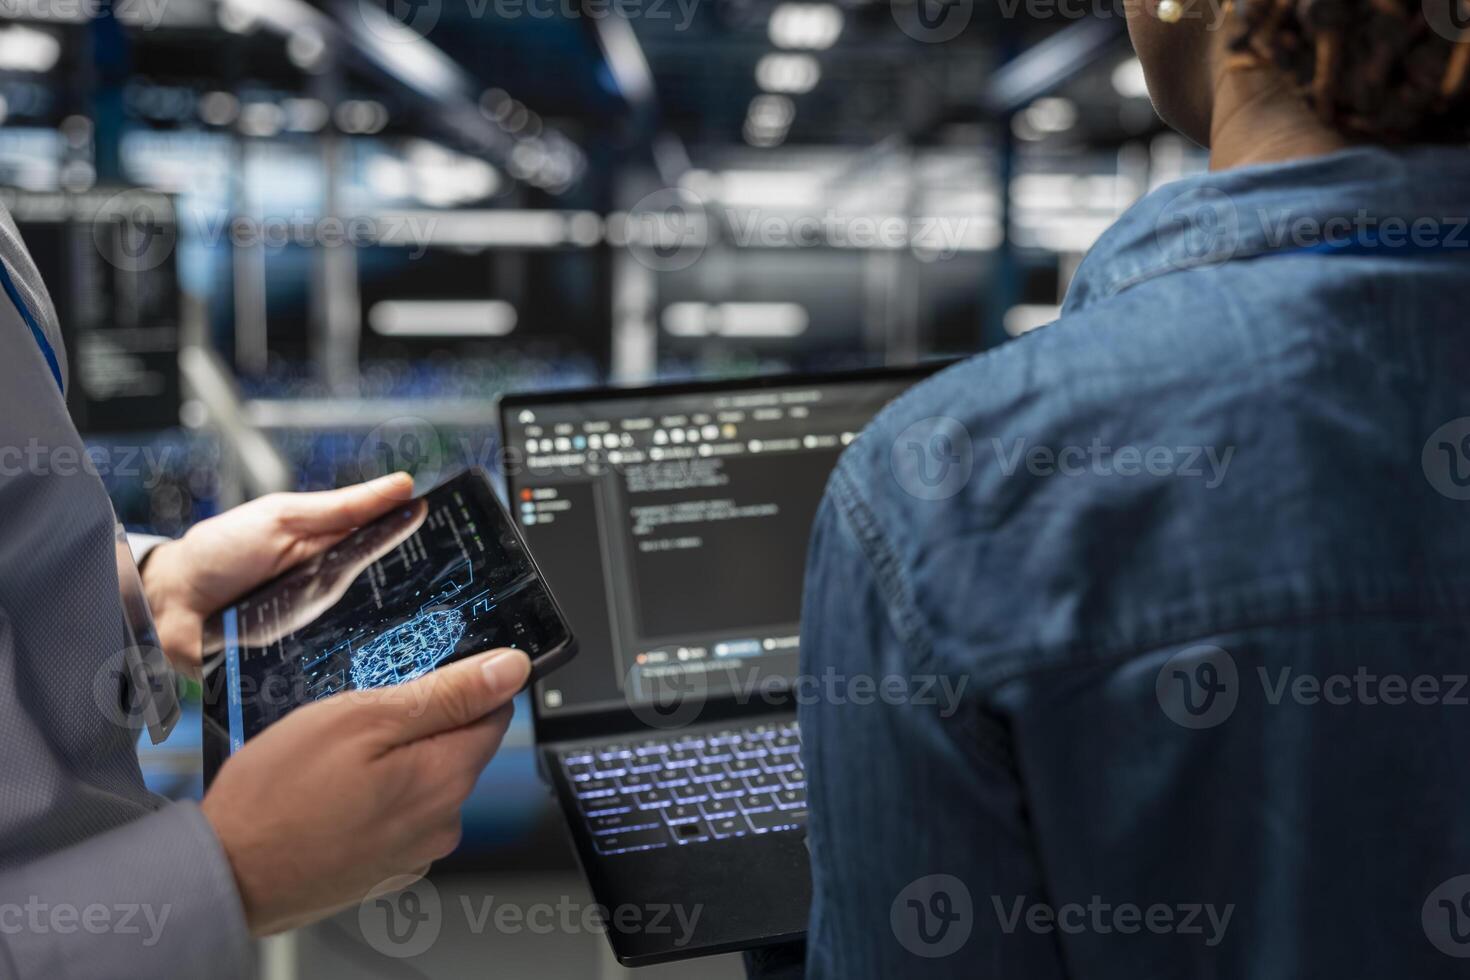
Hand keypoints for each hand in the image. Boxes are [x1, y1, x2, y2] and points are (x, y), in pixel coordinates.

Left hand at [141, 473, 415, 675]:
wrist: (168, 604)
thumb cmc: (222, 551)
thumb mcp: (285, 517)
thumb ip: (343, 507)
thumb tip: (404, 484)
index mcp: (333, 550)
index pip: (385, 542)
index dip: (412, 533)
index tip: (442, 519)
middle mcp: (333, 589)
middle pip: (386, 591)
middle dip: (413, 586)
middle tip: (444, 576)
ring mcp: (319, 627)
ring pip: (368, 630)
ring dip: (387, 628)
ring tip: (418, 617)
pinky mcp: (303, 660)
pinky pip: (337, 661)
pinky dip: (352, 659)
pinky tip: (376, 661)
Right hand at [202, 647, 530, 935]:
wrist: (225, 874)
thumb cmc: (280, 795)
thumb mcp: (361, 718)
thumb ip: (446, 694)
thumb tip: (510, 670)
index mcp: (447, 776)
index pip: (495, 711)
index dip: (464, 684)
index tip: (424, 676)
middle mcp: (444, 821)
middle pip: (460, 746)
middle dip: (422, 722)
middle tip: (360, 719)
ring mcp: (417, 850)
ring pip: (427, 779)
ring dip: (397, 761)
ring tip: (338, 761)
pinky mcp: (389, 869)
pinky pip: (400, 814)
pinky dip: (378, 797)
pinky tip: (335, 793)